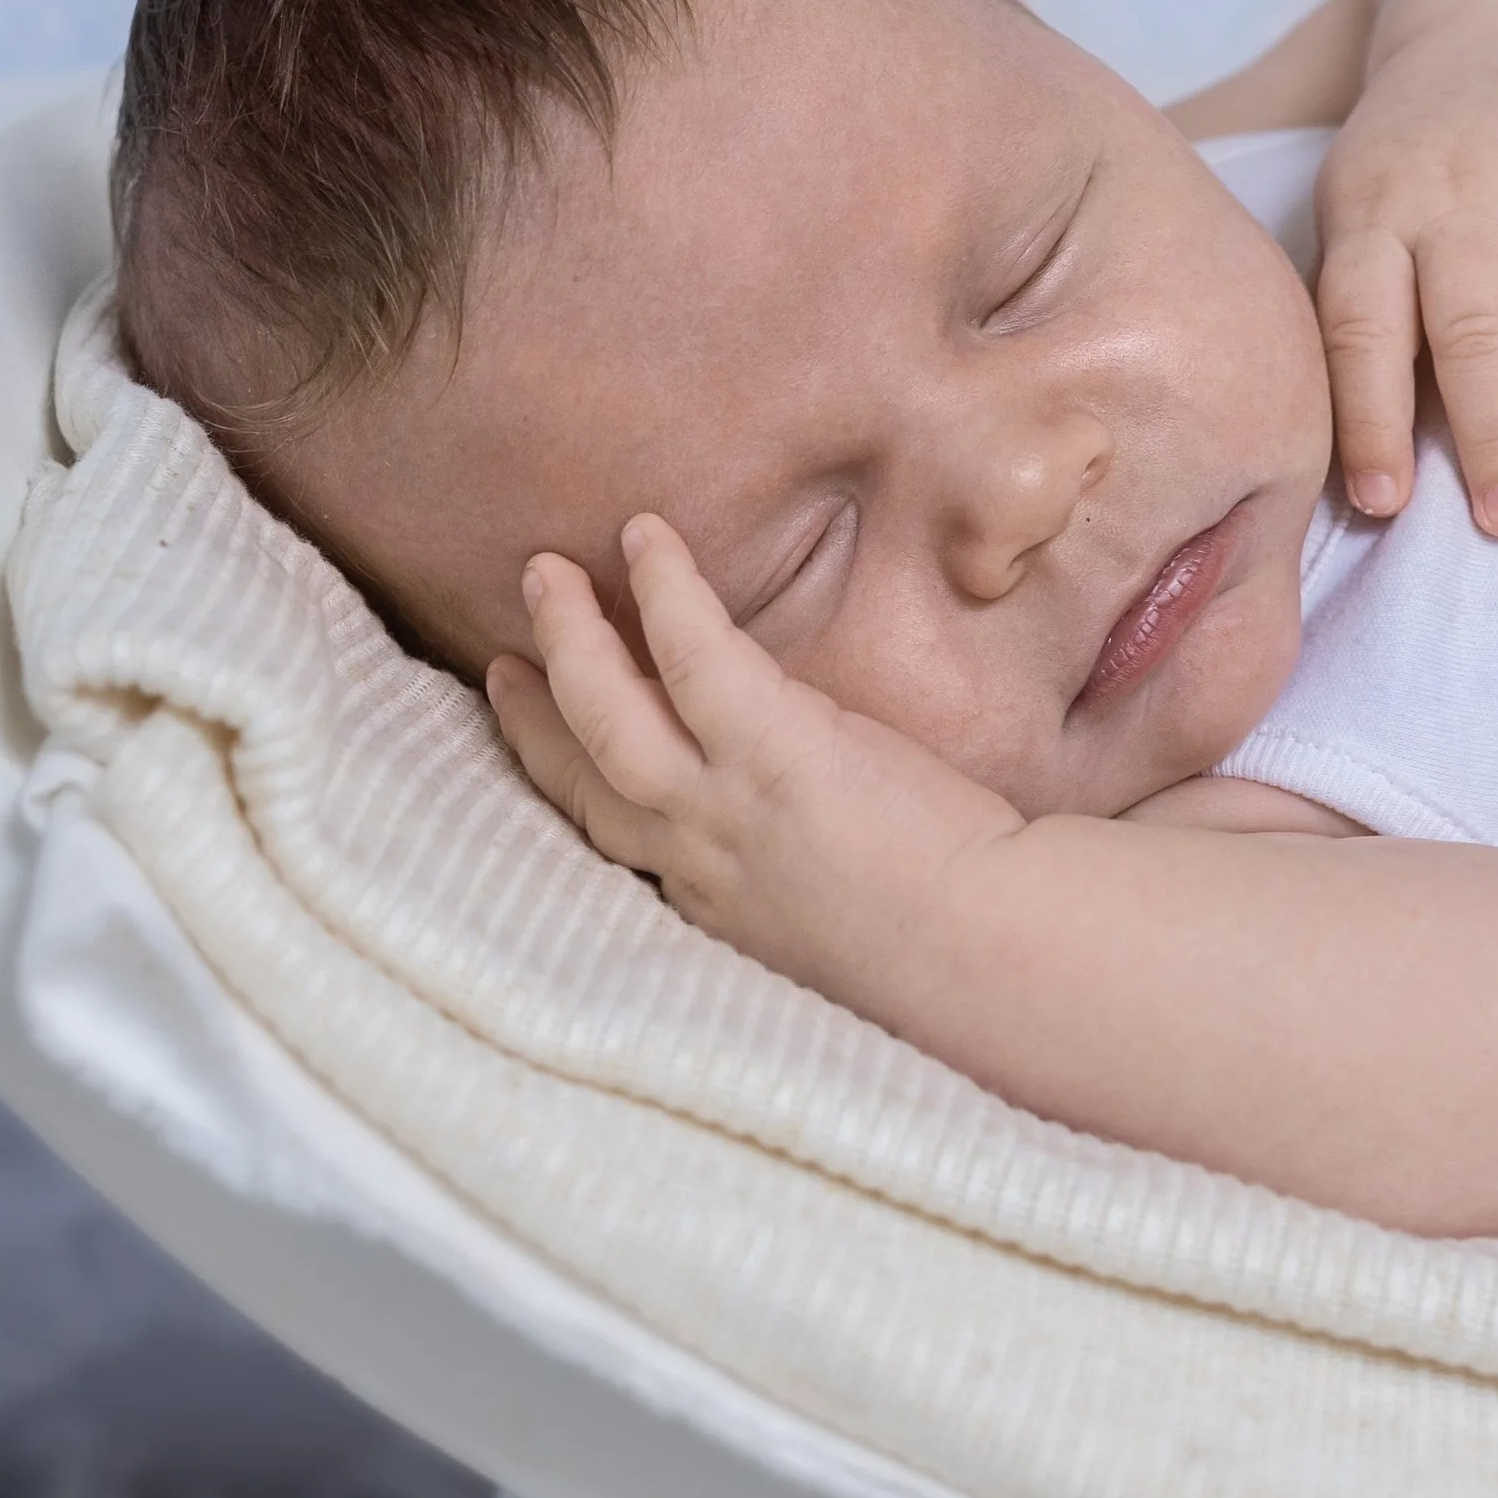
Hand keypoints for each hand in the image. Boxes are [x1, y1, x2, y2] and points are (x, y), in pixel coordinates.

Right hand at [484, 512, 1023, 1003]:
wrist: (993, 959)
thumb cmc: (957, 943)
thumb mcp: (841, 918)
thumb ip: (798, 868)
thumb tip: (807, 824)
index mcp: (717, 905)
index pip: (619, 837)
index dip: (570, 783)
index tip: (544, 742)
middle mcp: (699, 862)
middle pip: (586, 779)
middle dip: (536, 717)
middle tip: (503, 660)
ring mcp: (724, 809)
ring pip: (608, 715)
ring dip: (568, 642)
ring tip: (544, 574)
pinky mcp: (772, 752)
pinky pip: (693, 654)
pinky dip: (665, 591)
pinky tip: (645, 538)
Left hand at [1313, 25, 1497, 534]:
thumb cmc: (1414, 162)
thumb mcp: (1355, 206)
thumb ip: (1356, 311)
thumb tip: (1351, 462)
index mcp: (1380, 212)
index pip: (1363, 322)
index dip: (1370, 413)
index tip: (1386, 503)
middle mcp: (1466, 194)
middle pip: (1478, 322)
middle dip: (1495, 428)